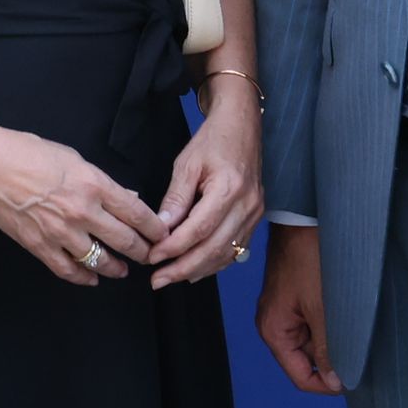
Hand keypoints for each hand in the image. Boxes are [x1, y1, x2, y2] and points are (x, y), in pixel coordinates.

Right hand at [0, 126, 161, 285]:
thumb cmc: (26, 152)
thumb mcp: (73, 158)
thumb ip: (103, 182)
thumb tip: (127, 198)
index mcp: (94, 184)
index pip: (136, 213)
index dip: (154, 228)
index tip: (163, 234)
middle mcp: (82, 211)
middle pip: (124, 240)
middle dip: (142, 251)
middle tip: (151, 255)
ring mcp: (61, 232)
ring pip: (99, 260)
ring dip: (116, 268)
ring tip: (123, 270)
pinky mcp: (40, 246)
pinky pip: (69, 270)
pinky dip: (84, 277)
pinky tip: (92, 278)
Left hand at [148, 87, 263, 286]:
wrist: (242, 127)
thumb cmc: (213, 141)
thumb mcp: (187, 164)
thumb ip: (175, 198)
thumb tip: (161, 229)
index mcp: (229, 189)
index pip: (199, 229)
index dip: (174, 248)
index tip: (152, 258)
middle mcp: (247, 205)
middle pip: (214, 248)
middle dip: (183, 268)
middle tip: (158, 280)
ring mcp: (255, 214)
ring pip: (226, 253)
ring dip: (197, 270)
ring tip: (171, 278)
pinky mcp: (255, 218)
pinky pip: (235, 248)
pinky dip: (213, 262)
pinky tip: (194, 270)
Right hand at [256, 225, 340, 395]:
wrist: (304, 218)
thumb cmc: (308, 257)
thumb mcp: (322, 308)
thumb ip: (328, 348)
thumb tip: (336, 381)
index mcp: (275, 331)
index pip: (301, 376)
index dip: (328, 384)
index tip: (354, 378)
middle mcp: (277, 324)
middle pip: (308, 360)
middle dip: (334, 357)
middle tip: (360, 346)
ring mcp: (287, 311)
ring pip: (316, 341)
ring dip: (336, 338)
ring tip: (354, 323)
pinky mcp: (298, 298)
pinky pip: (317, 323)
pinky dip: (333, 323)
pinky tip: (348, 311)